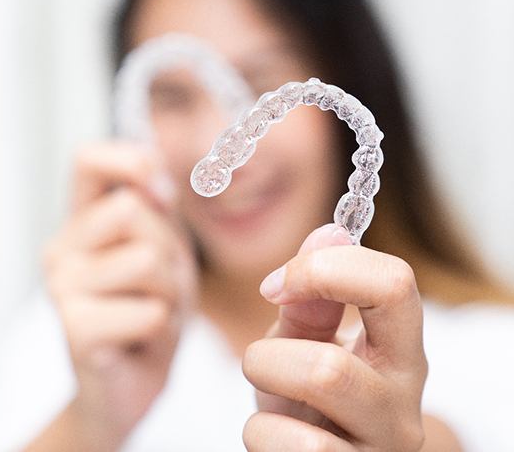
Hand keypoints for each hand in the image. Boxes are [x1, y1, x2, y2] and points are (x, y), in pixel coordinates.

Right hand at [42, 142, 197, 449]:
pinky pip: (150, 310)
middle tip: (160, 283)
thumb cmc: (149, 306)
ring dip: (171, 291)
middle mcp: (61, 247)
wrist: (130, 379)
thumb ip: (157, 208)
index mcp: (82, 221)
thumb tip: (155, 179)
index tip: (162, 196)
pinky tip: (140, 339)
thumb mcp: (163, 247)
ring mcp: (62, 288)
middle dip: (169, 249)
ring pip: (148, 259)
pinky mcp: (74, 330)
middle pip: (133, 210)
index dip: (131, 162)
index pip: (89, 159)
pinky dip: (162, 327)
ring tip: (152, 310)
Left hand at [242, 223, 427, 450]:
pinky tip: (272, 435)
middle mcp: (402, 402)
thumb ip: (313, 294)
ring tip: (266, 393)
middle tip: (258, 357)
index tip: (274, 285)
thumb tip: (330, 230)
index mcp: (399, 347)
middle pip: (333, 365)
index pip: (394, 284)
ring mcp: (382, 448)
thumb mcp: (306, 340)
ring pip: (312, 403)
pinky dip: (260, 434)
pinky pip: (292, 450)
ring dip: (264, 386)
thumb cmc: (312, 393)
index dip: (323, 270)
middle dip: (272, 354)